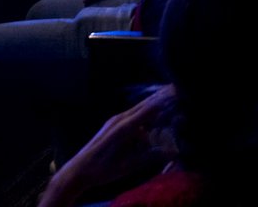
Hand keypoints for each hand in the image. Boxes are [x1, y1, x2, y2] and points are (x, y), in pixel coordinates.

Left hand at [37, 85, 176, 206]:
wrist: (78, 171)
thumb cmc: (104, 169)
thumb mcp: (130, 165)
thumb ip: (152, 156)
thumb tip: (175, 152)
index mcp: (126, 126)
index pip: (150, 107)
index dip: (165, 99)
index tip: (179, 90)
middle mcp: (120, 118)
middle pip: (145, 103)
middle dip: (161, 96)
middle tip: (177, 87)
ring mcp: (114, 121)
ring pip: (138, 108)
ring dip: (153, 103)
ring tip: (168, 98)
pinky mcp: (111, 125)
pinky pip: (132, 114)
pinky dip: (144, 112)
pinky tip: (150, 118)